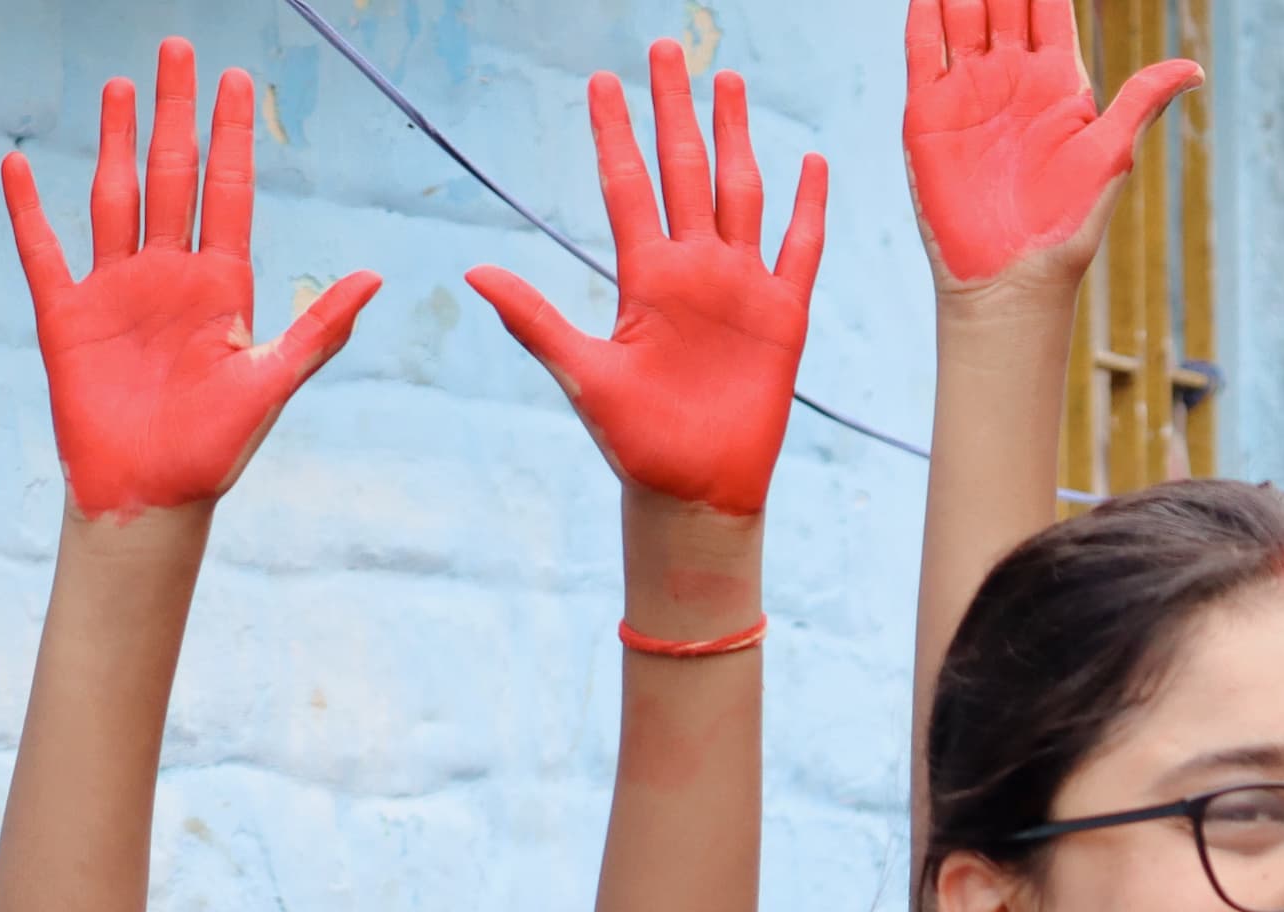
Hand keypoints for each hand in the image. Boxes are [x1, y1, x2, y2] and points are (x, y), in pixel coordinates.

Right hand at [2, 39, 378, 522]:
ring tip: (119, 87)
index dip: (230, 137)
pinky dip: (28, 211)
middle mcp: (169, 278)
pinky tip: (18, 165)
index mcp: (221, 289)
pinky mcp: (67, 318)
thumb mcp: (270, 385)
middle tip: (176, 50)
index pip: (227, 193)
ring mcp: (116, 292)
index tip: (234, 81)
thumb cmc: (215, 452)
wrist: (153, 499)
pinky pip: (43, 252)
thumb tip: (374, 278)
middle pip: (172, 178)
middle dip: (175, 115)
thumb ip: (318, 330)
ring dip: (116, 142)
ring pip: (116, 198)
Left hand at [472, 45, 827, 519]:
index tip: (602, 80)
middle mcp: (692, 271)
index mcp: (644, 279)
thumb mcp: (581, 376)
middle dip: (675, 109)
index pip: (626, 186)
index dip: (615, 132)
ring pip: (740, 192)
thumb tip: (473, 274)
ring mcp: (739, 288)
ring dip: (735, 138)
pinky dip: (808, 209)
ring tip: (730, 82)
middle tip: (666, 47)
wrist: (694, 492)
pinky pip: (800, 250)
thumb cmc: (635, 443)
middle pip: (683, 170)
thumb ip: (535, 320)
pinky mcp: (782, 317)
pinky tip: (810, 164)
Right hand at [903, 0, 1201, 293]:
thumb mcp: (1111, 156)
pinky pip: (922, 49)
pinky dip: (924, 13)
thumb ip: (1141, 101)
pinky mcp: (928, 113)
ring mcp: (968, 91)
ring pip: (962, 13)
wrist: (1010, 279)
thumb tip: (1195, 70)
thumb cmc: (1067, 226)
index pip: (1048, 4)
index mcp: (1056, 80)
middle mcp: (1011, 77)